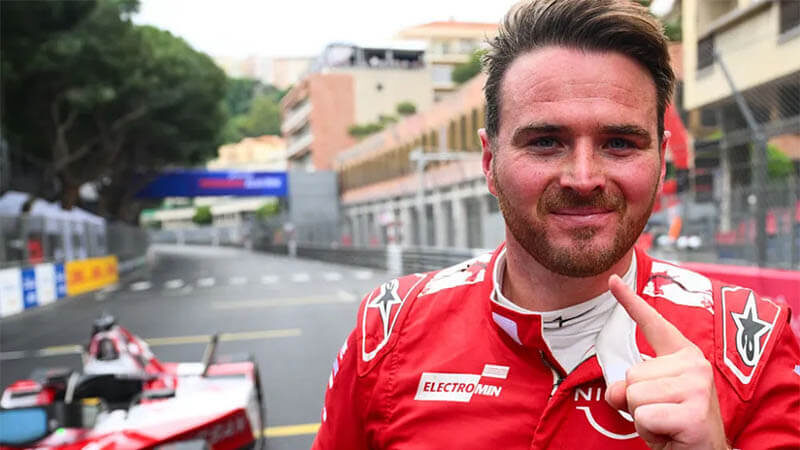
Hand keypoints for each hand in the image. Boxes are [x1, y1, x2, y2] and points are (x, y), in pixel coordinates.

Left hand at [604, 275, 727, 449]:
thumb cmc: (675, 426)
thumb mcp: (648, 400)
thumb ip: (629, 386)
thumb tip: (617, 391)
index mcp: (683, 356)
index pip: (653, 324)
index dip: (630, 301)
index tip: (612, 280)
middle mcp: (694, 365)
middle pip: (631, 374)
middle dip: (637, 400)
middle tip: (662, 414)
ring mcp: (697, 387)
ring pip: (634, 394)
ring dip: (642, 417)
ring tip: (666, 424)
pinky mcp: (694, 413)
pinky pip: (643, 416)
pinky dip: (649, 431)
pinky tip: (670, 434)